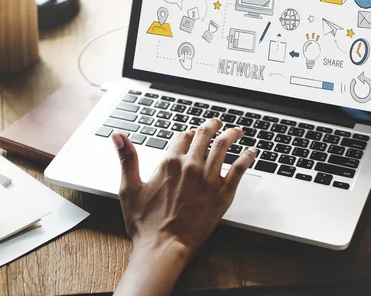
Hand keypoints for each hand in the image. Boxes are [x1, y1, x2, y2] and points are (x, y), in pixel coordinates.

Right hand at [112, 119, 256, 295]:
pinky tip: (252, 152)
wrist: (163, 248)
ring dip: (231, 135)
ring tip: (237, 131)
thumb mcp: (129, 187)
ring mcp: (208, 180)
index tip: (190, 133)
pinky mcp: (222, 195)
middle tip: (217, 123)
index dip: (186, 133)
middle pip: (204, 136)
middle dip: (211, 126)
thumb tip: (117, 135)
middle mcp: (190, 166)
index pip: (181, 137)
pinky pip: (239, 170)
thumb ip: (127, 158)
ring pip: (223, 147)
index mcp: (168, 163)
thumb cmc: (144, 223)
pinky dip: (247, 157)